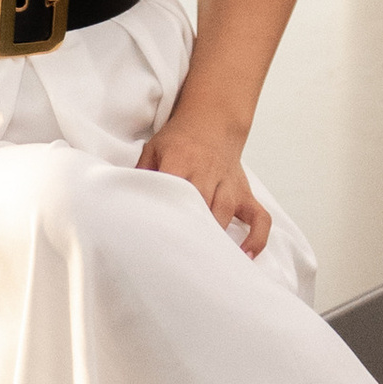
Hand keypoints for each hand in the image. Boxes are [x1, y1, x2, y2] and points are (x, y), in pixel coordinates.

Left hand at [138, 112, 268, 256]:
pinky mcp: (246, 193)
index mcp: (181, 161)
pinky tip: (244, 256)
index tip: (156, 237)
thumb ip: (140, 174)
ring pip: (225, 212)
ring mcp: (230, 184)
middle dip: (190, 229)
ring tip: (203, 263)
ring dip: (215, 237)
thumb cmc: (179, 140)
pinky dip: (256, 238)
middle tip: (177, 258)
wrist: (212, 120)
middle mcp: (208, 173)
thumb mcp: (153, 149)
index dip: (167, 212)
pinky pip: (260, 218)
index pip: (174, 188)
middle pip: (200, 204)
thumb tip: (122, 203)